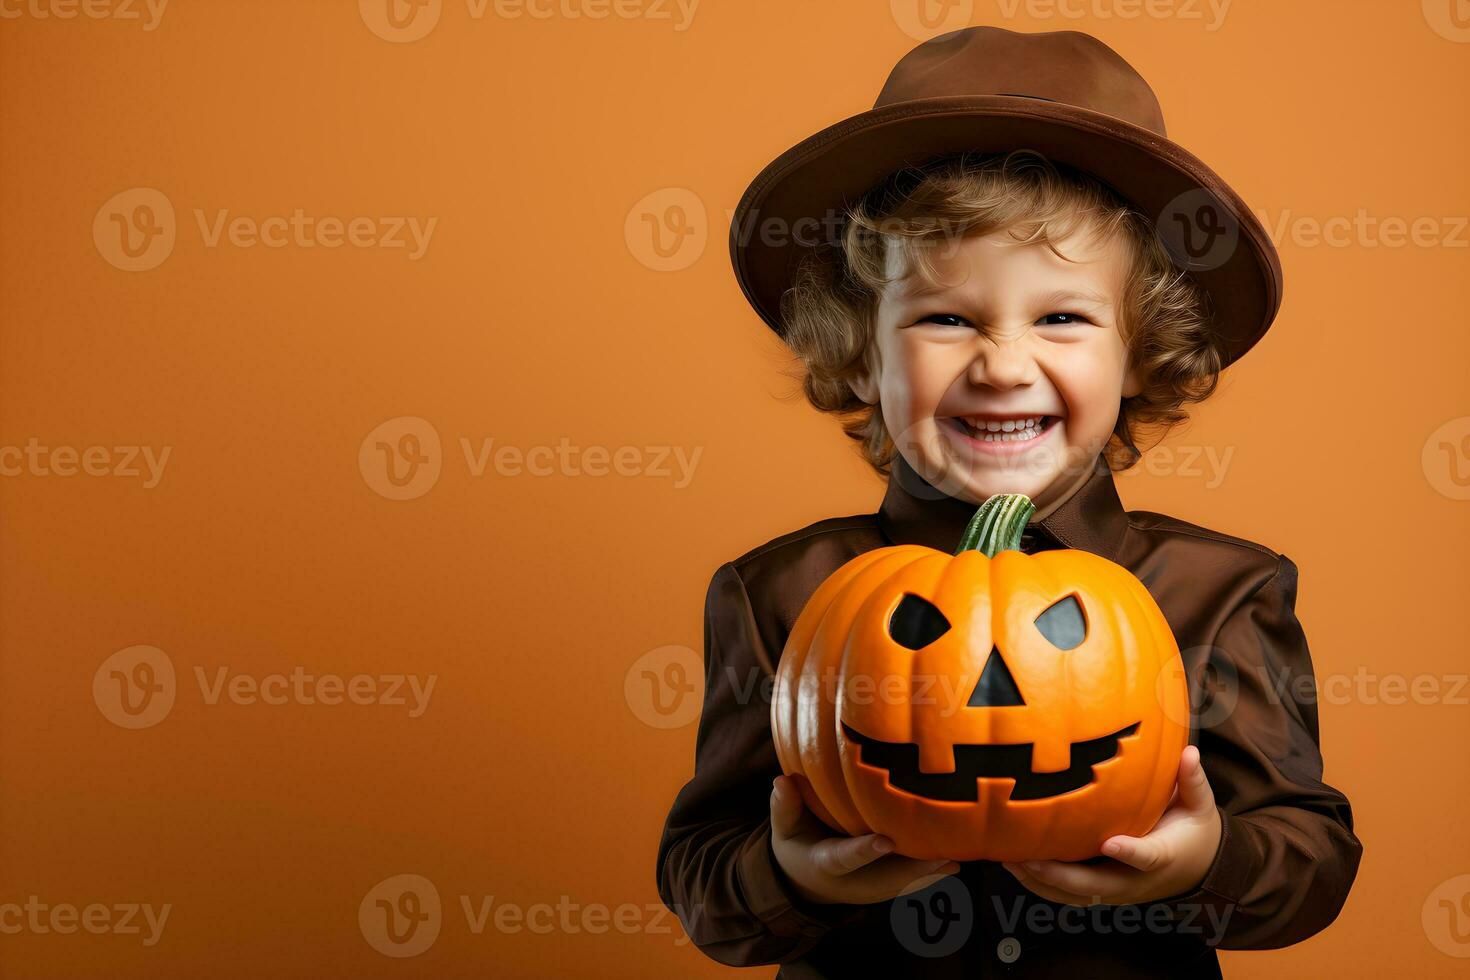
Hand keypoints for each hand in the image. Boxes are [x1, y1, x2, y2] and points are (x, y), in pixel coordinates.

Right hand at [770, 774, 960, 905]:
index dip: (864, 852)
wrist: (805, 881)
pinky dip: (931, 870)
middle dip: (913, 870)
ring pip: (903, 883)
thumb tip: (782, 781)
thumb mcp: (785, 828)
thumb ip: (785, 806)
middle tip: (943, 857)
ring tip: (958, 856)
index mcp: (826, 865)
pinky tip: (957, 855)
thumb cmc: (797, 846)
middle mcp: (853, 881)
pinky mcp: (885, 885)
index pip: (845, 858)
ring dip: (930, 872)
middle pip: (885, 879)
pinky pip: (910, 880)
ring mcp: (871, 887)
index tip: (886, 841)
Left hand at [1001, 745, 1222, 905]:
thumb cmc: (1193, 832)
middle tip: (1028, 858)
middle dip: (1060, 876)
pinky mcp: (1100, 892)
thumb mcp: (1199, 806)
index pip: (1144, 857)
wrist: (1197, 870)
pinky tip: (1014, 866)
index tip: (1108, 843)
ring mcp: (1114, 890)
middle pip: (1095, 886)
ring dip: (1040, 882)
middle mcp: (1133, 880)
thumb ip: (1191, 781)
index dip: (1127, 852)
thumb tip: (1190, 751)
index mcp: (1161, 857)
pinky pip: (1066, 894)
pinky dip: (1040, 885)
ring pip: (1074, 895)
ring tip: (1009, 861)